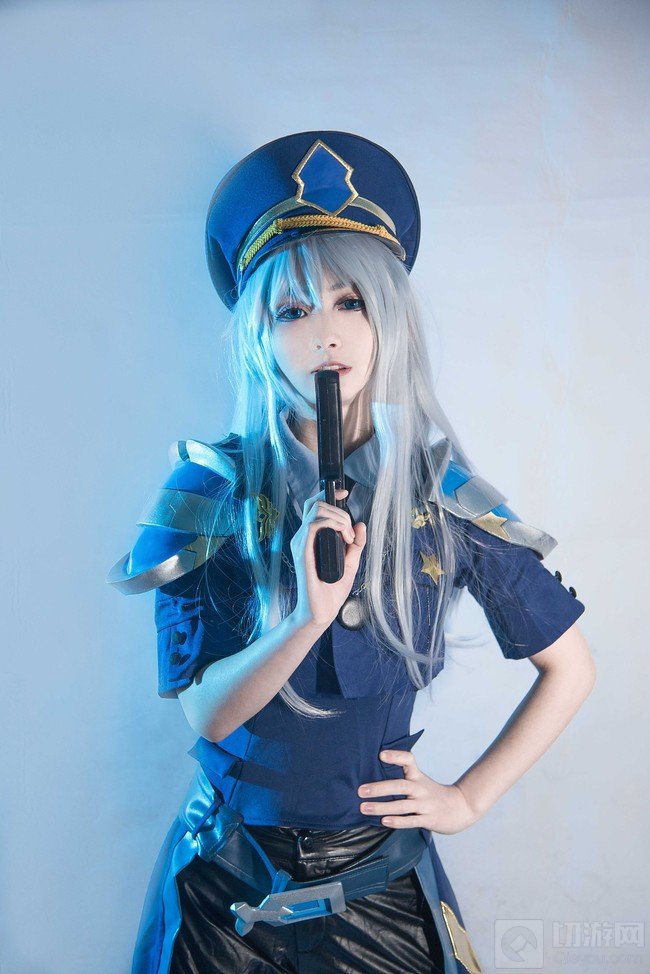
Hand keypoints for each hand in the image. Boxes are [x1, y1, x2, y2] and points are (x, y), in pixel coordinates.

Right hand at [291, 487, 366, 628]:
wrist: (320, 612)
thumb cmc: (331, 591)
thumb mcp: (351, 563)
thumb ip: (356, 545)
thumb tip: (362, 525)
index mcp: (311, 538)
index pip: (314, 506)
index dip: (328, 494)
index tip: (344, 492)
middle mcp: (302, 537)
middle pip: (314, 504)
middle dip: (339, 509)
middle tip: (351, 532)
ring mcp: (300, 544)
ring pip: (316, 511)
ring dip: (338, 518)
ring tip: (349, 537)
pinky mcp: (302, 552)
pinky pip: (313, 526)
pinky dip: (332, 525)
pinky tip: (343, 538)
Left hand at [358, 749, 480, 833]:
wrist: (461, 807)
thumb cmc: (433, 794)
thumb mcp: (421, 780)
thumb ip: (403, 777)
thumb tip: (375, 775)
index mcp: (418, 776)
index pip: (408, 760)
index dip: (395, 756)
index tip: (381, 755)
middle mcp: (420, 788)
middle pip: (399, 785)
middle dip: (379, 788)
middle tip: (360, 790)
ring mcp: (425, 804)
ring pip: (401, 805)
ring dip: (381, 807)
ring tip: (364, 808)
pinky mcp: (429, 819)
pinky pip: (411, 821)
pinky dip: (397, 821)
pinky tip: (384, 821)